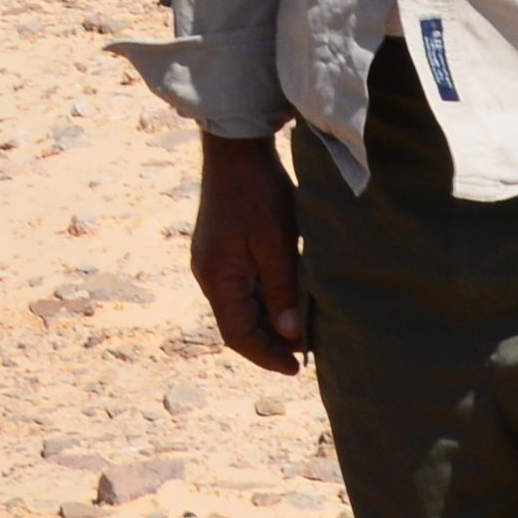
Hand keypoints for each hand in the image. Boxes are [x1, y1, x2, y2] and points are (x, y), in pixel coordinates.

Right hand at [190, 132, 310, 373]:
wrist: (236, 149)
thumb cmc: (257, 192)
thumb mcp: (276, 243)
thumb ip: (283, 289)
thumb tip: (291, 333)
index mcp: (217, 278)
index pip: (238, 335)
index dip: (267, 356)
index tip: (296, 369)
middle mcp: (210, 275)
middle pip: (238, 324)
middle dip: (270, 343)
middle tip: (306, 355)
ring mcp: (214, 263)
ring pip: (241, 308)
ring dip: (269, 323)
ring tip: (302, 333)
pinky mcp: (223, 251)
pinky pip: (243, 289)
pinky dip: (265, 302)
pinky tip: (288, 302)